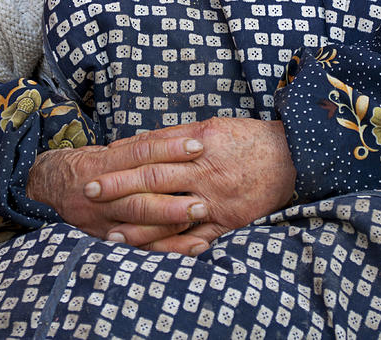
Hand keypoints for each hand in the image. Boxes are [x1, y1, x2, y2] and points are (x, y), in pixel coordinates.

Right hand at [26, 132, 208, 250]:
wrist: (48, 188)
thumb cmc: (89, 165)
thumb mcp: (107, 150)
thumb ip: (139, 148)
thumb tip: (183, 136)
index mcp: (103, 163)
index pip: (139, 153)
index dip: (168, 149)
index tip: (196, 145)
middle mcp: (102, 193)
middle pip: (139, 196)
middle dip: (172, 200)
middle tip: (203, 198)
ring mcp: (103, 219)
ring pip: (138, 223)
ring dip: (171, 224)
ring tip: (201, 218)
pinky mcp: (108, 239)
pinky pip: (141, 247)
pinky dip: (169, 248)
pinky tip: (195, 245)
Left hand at [88, 117, 295, 253]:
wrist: (292, 157)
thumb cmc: (248, 138)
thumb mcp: (212, 126)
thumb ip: (177, 135)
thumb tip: (142, 142)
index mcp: (198, 144)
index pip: (150, 154)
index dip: (120, 163)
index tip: (95, 170)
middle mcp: (204, 171)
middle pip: (153, 181)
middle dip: (118, 188)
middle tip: (88, 194)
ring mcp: (216, 199)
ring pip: (170, 214)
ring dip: (138, 226)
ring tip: (111, 235)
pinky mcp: (228, 221)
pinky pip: (196, 238)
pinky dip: (173, 247)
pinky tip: (151, 254)